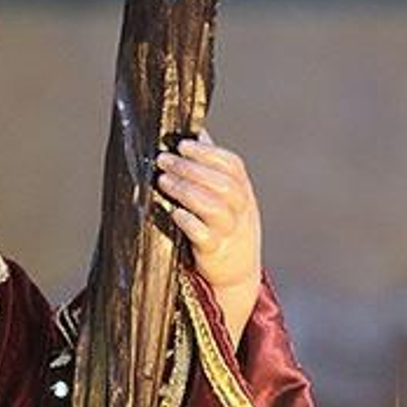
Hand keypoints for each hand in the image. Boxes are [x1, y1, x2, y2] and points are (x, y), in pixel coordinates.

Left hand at [154, 130, 261, 348]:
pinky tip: (174, 212)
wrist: (238, 272)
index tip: (182, 144)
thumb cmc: (226, 227)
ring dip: (186, 190)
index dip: (208, 153)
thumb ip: (212, 168)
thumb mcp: (228, 197)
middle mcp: (241, 210)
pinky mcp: (216, 252)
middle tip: (164, 160)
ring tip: (163, 181)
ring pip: (214, 207)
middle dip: (190, 168)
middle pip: (222, 183)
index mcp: (243, 191)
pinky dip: (189, 221)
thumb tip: (196, 134)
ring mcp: (230, 232)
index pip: (232, 165)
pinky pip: (205, 235)